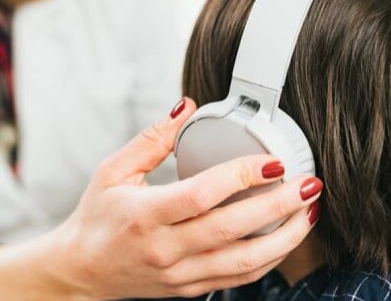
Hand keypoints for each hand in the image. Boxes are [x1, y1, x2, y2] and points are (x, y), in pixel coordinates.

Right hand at [0, 98, 321, 299]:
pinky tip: (286, 239)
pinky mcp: (189, 288)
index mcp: (145, 215)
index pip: (202, 195)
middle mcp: (165, 248)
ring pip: (243, 262)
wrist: (81, 271)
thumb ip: (151, 140)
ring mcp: (180, 273)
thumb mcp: (113, 171)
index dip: (242, 176)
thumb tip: (185, 108)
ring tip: (309, 211)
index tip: (273, 159)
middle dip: (279, 205)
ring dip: (284, 237)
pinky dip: (268, 260)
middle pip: (232, 229)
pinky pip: (237, 278)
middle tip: (309, 183)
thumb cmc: (96, 218)